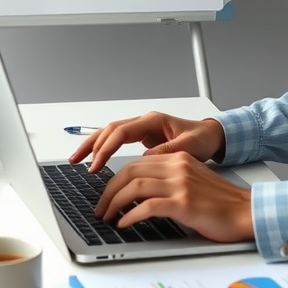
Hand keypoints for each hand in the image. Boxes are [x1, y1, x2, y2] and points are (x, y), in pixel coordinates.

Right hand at [69, 111, 224, 172]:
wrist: (211, 136)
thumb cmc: (202, 139)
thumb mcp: (189, 147)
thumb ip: (167, 151)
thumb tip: (145, 159)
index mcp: (153, 121)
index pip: (121, 132)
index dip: (106, 148)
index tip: (97, 165)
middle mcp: (145, 122)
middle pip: (109, 129)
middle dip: (92, 145)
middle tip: (79, 162)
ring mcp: (142, 129)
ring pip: (110, 133)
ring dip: (93, 145)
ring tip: (76, 159)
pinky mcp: (142, 138)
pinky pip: (117, 141)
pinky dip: (103, 148)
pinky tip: (94, 159)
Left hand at [95, 151, 253, 242]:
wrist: (245, 211)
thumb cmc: (221, 203)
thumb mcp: (192, 182)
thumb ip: (169, 181)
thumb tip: (140, 195)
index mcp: (178, 158)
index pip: (136, 163)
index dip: (116, 179)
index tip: (107, 194)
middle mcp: (178, 166)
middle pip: (131, 171)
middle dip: (109, 191)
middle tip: (101, 208)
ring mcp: (180, 183)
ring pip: (135, 186)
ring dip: (115, 203)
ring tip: (108, 217)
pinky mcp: (184, 202)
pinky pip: (148, 206)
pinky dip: (131, 215)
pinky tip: (125, 223)